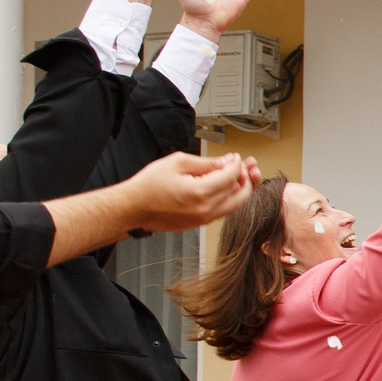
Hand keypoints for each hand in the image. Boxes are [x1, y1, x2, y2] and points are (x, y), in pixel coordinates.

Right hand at [121, 151, 258, 229]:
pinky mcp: (199, 224)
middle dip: (247, 178)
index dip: (237, 164)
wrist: (132, 207)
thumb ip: (206, 163)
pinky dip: (229, 199)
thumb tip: (227, 162)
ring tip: (245, 176)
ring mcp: (203, 219)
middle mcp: (206, 209)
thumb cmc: (148, 184)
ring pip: (235, 205)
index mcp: (200, 193)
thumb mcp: (177, 162)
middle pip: (240, 194)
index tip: (235, 157)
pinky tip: (228, 188)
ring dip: (242, 190)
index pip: (231, 176)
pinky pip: (223, 211)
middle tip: (249, 167)